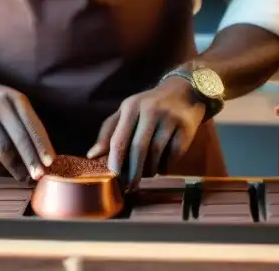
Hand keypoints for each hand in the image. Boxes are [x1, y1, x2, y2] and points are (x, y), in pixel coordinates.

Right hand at [0, 77, 55, 181]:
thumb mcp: (14, 101)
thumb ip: (29, 123)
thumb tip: (45, 158)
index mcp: (5, 99)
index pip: (26, 127)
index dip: (39, 147)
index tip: (49, 164)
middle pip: (8, 148)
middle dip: (26, 166)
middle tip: (36, 178)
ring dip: (11, 172)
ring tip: (21, 175)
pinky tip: (3, 169)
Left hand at [86, 76, 204, 190]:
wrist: (183, 90)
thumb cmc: (148, 105)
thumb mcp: (127, 111)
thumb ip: (108, 131)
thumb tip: (92, 155)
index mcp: (131, 106)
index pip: (119, 140)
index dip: (115, 163)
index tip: (113, 179)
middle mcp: (150, 110)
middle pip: (138, 149)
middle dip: (133, 173)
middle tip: (130, 187)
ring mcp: (170, 117)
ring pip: (156, 153)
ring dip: (150, 169)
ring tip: (147, 174)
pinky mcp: (186, 126)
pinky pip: (174, 154)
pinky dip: (166, 165)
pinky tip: (162, 166)